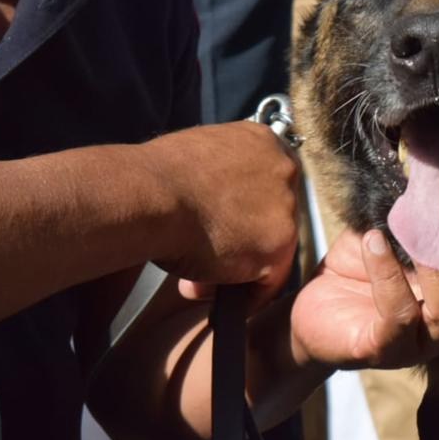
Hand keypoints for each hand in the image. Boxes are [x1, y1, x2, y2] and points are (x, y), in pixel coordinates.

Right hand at [143, 122, 299, 307]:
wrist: (152, 196)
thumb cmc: (158, 176)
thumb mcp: (200, 155)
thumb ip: (223, 172)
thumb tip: (215, 196)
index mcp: (264, 141)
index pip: (270, 179)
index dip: (248, 206)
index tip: (228, 223)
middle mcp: (284, 169)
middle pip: (275, 212)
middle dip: (243, 237)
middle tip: (210, 253)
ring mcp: (286, 207)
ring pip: (271, 246)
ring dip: (240, 265)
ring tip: (200, 276)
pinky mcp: (278, 244)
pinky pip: (269, 277)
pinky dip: (245, 291)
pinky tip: (216, 297)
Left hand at [290, 229, 438, 370]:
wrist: (313, 302)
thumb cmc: (369, 259)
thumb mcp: (406, 224)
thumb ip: (432, 202)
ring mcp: (425, 340)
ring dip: (438, 266)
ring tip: (413, 229)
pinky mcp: (384, 349)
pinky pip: (399, 318)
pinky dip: (389, 276)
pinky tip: (374, 242)